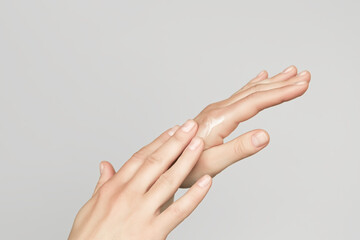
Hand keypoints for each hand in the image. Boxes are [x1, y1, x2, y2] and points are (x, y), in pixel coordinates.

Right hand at [68, 120, 211, 239]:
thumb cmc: (89, 238)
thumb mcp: (90, 207)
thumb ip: (102, 184)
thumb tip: (105, 165)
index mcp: (114, 188)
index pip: (140, 157)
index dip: (158, 142)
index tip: (172, 130)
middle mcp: (128, 195)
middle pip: (156, 162)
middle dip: (176, 142)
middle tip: (190, 126)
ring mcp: (141, 212)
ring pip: (168, 180)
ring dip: (186, 160)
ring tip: (199, 144)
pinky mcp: (153, 231)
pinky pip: (178, 210)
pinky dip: (195, 195)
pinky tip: (207, 182)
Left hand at [181, 65, 310, 186]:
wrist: (166, 161)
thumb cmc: (187, 165)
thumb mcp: (214, 162)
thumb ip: (239, 148)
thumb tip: (265, 135)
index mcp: (220, 119)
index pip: (256, 102)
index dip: (281, 93)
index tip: (302, 85)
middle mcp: (218, 110)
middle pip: (255, 92)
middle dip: (282, 84)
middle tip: (305, 75)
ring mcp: (217, 110)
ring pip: (248, 92)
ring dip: (271, 82)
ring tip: (290, 73)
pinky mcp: (216, 114)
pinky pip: (239, 95)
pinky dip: (253, 85)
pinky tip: (260, 78)